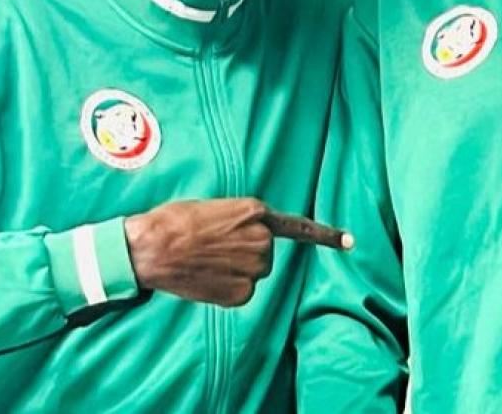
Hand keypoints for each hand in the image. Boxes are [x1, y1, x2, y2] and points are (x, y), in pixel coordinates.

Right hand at [123, 198, 351, 306]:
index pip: (297, 227)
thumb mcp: (212, 208)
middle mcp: (261, 240)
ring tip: (203, 260)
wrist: (151, 249)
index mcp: (255, 212)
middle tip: (211, 245)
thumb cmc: (173, 221)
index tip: (350, 242)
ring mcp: (253, 268)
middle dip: (243, 251)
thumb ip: (238, 222)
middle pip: (264, 252)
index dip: (326, 236)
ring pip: (253, 272)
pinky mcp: (242, 293)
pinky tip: (205, 278)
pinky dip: (226, 287)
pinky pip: (242, 291)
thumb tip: (241, 237)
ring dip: (234, 269)